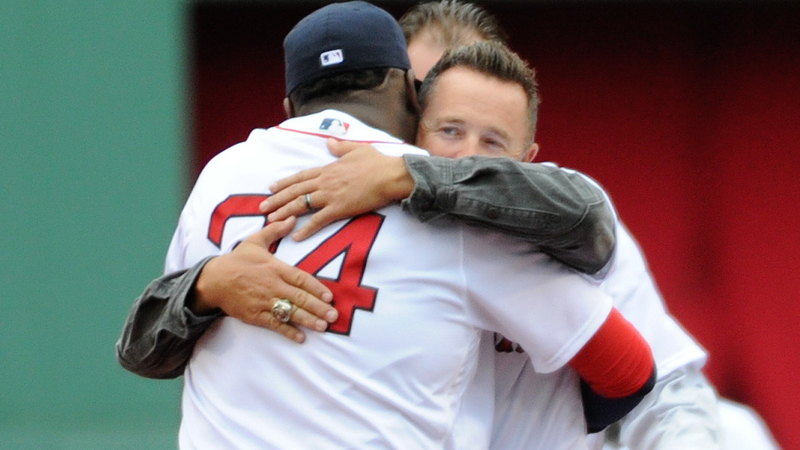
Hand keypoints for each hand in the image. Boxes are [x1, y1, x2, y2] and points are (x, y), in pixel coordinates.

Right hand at [192, 217, 336, 342]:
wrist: (213, 280)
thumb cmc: (237, 260)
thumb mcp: (255, 241)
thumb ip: (275, 230)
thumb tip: (292, 217)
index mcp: (275, 268)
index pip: (300, 279)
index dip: (316, 288)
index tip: (330, 297)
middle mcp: (272, 286)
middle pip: (299, 298)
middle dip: (318, 307)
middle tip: (334, 316)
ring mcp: (263, 302)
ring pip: (289, 312)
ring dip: (307, 320)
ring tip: (322, 327)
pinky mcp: (255, 315)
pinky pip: (274, 324)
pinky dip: (287, 331)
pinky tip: (301, 338)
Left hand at [260, 139, 414, 239]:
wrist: (390, 175)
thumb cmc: (377, 162)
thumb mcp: (357, 149)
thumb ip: (340, 147)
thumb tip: (329, 142)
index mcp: (328, 169)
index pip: (301, 176)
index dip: (285, 182)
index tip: (272, 188)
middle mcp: (325, 182)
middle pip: (295, 191)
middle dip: (277, 199)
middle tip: (262, 208)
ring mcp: (331, 195)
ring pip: (301, 204)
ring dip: (284, 213)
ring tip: (271, 221)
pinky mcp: (339, 208)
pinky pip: (318, 220)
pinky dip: (306, 229)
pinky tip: (296, 236)